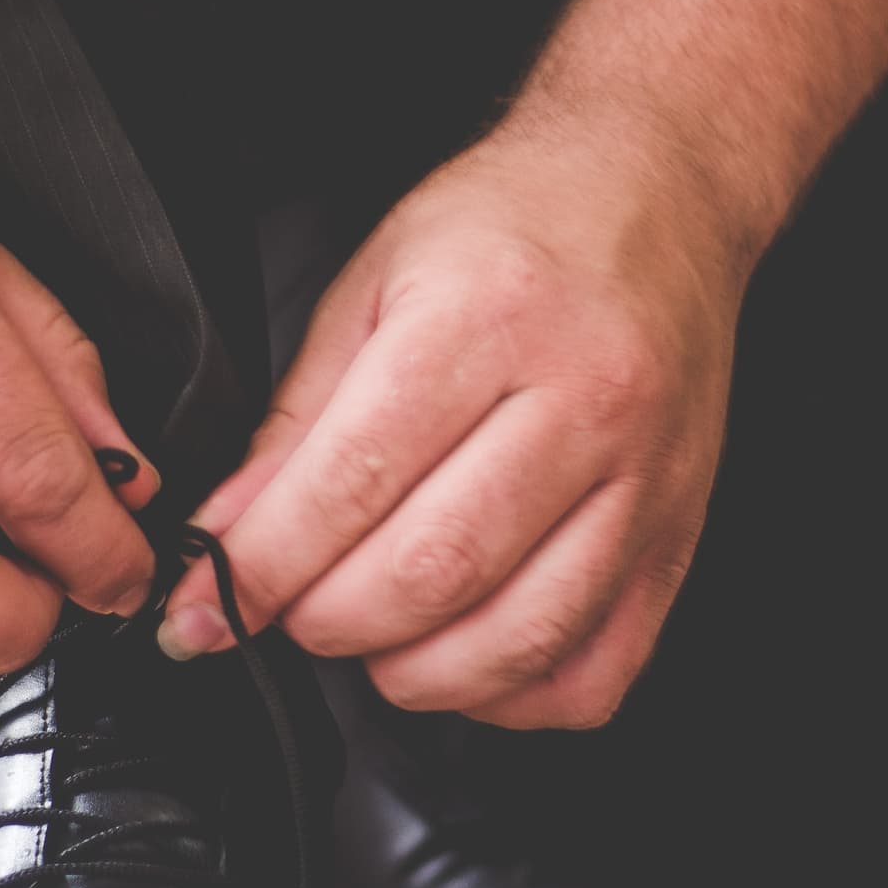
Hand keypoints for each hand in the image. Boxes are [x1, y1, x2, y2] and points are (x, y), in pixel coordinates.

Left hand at [160, 119, 750, 727]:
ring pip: (519, 638)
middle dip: (328, 621)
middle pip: (435, 570)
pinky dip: (513, 697)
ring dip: (415, 673)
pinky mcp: (679, 534)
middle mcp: (584, 398)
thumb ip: (297, 420)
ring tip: (372, 637)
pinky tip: (466, 656)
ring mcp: (646, 476)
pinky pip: (596, 670)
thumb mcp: (374, 280)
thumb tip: (226, 540)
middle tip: (291, 611)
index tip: (208, 607)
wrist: (658, 189)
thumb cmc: (514, 225)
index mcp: (489, 316)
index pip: (354, 482)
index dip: (263, 566)